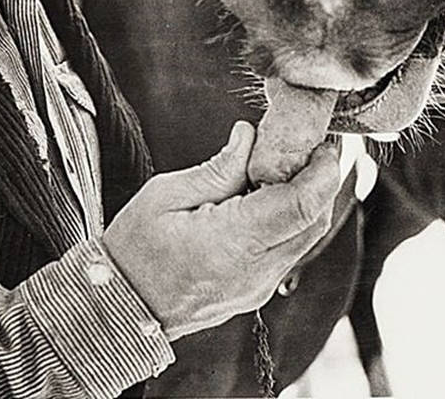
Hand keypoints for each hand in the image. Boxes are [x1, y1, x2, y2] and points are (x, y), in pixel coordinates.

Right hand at [101, 121, 339, 340]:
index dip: (322, 170)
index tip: (325, 140)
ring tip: (294, 161)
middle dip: (324, 179)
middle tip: (316, 142)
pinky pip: (288, 250)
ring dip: (309, 198)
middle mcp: (255, 271)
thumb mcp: (167, 194)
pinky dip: (292, 218)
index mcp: (232, 242)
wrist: (119, 306)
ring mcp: (258, 287)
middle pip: (314, 222)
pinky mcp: (255, 291)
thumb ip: (218, 168)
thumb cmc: (134, 248)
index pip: (300, 206)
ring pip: (305, 237)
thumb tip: (250, 137)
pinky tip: (273, 192)